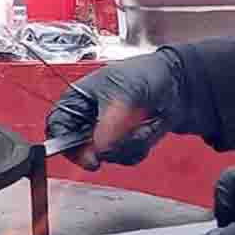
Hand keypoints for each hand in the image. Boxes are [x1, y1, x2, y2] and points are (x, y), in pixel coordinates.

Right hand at [44, 48, 186, 169]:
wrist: (177, 85)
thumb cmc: (145, 76)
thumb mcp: (124, 96)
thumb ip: (109, 124)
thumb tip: (98, 148)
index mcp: (77, 100)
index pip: (58, 127)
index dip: (67, 145)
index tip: (90, 156)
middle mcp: (88, 119)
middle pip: (80, 149)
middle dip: (106, 147)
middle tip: (121, 141)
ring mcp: (106, 133)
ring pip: (106, 157)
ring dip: (128, 144)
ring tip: (141, 123)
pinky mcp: (124, 143)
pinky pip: (125, 158)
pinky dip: (140, 147)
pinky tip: (147, 129)